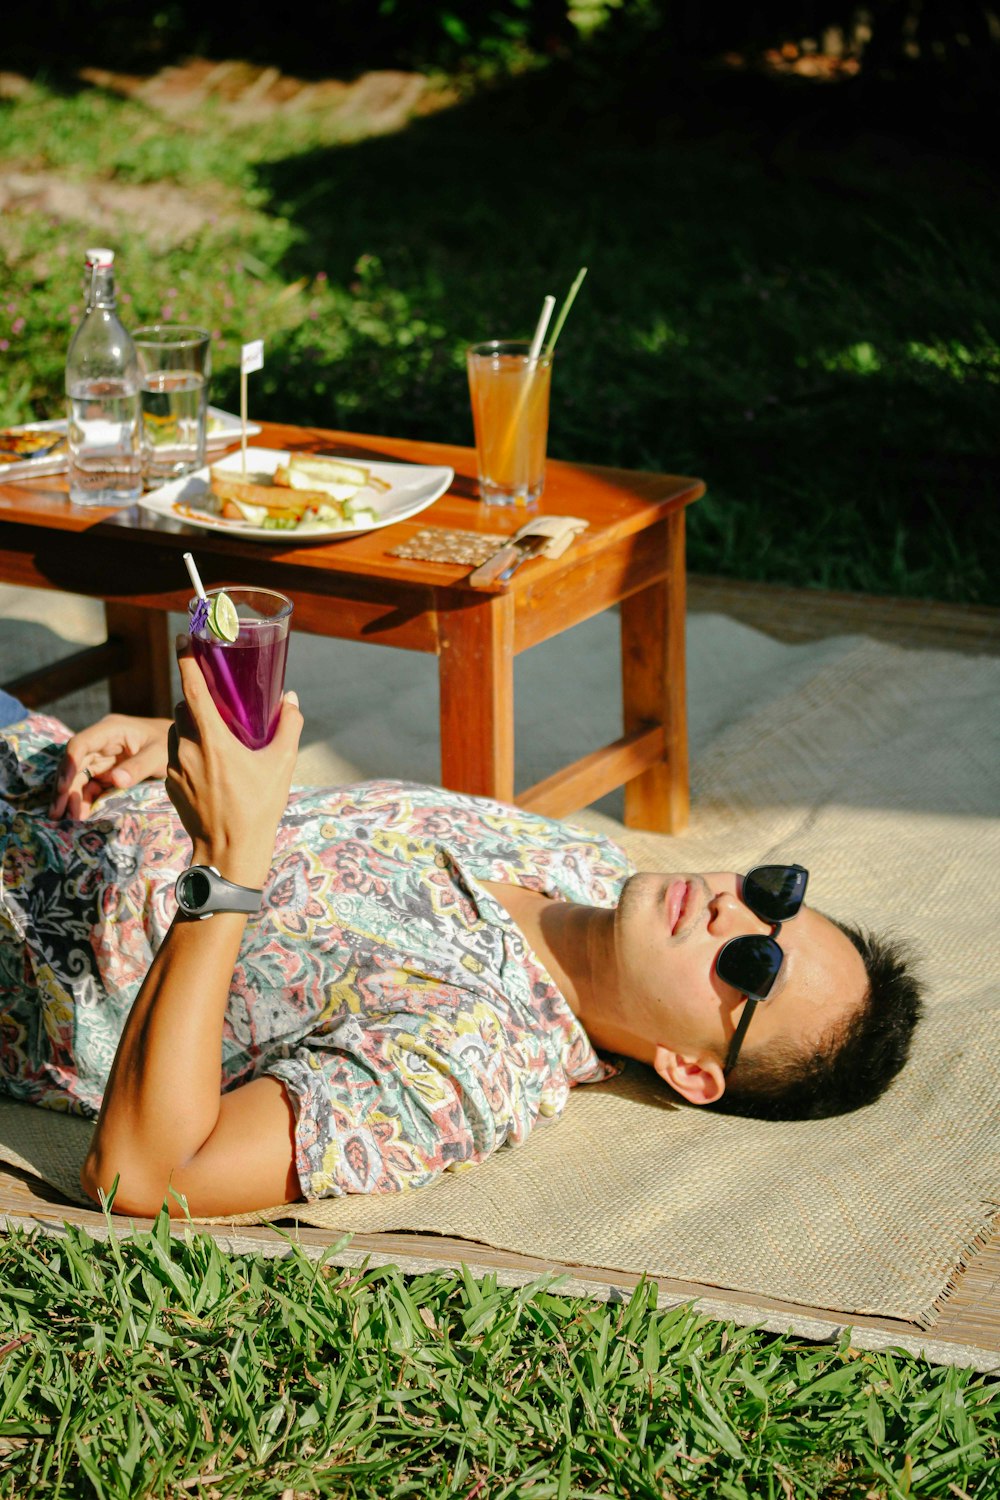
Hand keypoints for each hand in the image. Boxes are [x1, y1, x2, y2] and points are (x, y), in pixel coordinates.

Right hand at [50, 713, 171, 819]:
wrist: (181, 746)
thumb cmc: (170, 744)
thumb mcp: (160, 754)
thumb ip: (139, 766)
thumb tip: (116, 781)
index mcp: (111, 730)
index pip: (81, 744)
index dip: (68, 764)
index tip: (63, 788)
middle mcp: (101, 742)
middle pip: (74, 763)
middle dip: (64, 788)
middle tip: (57, 812)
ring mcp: (102, 757)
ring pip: (78, 776)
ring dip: (70, 797)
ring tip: (64, 819)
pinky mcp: (106, 772)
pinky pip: (90, 786)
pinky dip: (83, 800)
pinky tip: (80, 815)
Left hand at [166, 636, 301, 888]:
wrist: (229, 853)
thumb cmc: (258, 808)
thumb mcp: (282, 765)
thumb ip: (288, 726)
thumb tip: (291, 699)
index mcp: (213, 739)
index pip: (193, 688)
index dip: (186, 659)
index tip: (184, 637)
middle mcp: (187, 748)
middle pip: (184, 708)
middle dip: (198, 699)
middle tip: (219, 700)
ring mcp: (174, 768)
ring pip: (177, 731)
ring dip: (192, 726)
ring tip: (218, 737)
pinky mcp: (170, 784)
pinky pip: (175, 756)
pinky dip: (189, 751)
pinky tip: (211, 765)